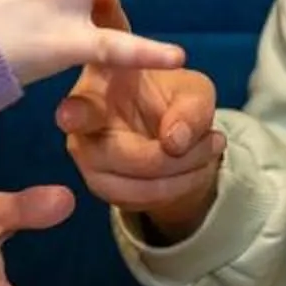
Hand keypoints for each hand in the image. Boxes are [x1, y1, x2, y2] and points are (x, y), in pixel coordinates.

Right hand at [56, 0, 222, 237]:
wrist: (176, 133)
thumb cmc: (174, 98)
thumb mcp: (195, 92)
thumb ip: (190, 108)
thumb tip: (174, 142)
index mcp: (96, 85)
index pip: (77, 101)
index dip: (72, 111)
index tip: (70, 117)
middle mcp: (81, 123)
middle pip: (113, 154)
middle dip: (167, 157)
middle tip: (215, 140)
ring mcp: (87, 158)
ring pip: (127, 183)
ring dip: (178, 175)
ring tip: (212, 149)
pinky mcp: (102, 185)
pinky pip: (136, 199)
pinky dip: (174, 189)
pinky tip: (197, 169)